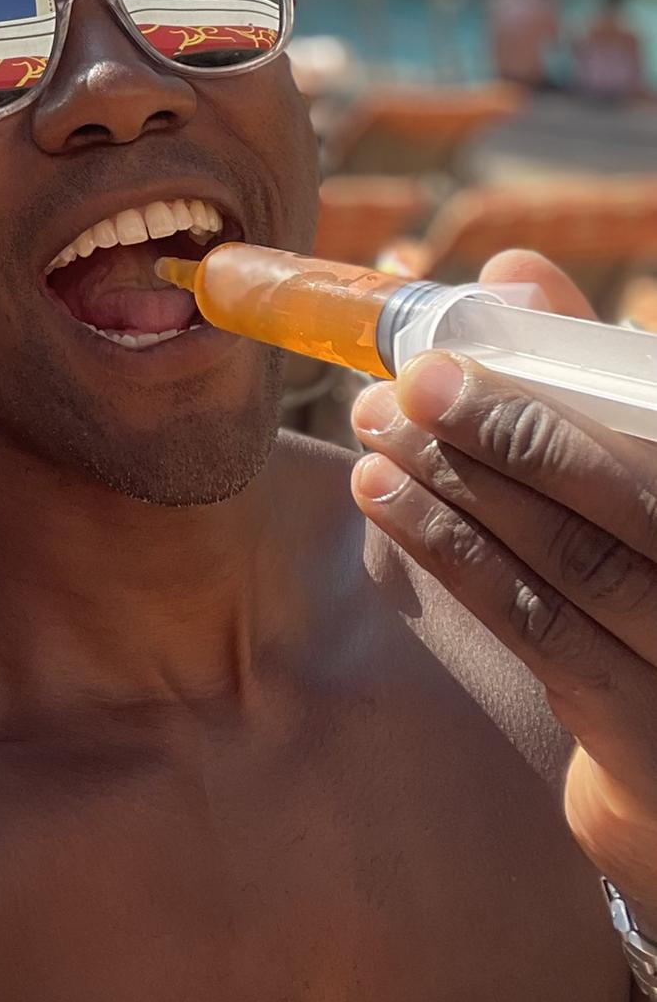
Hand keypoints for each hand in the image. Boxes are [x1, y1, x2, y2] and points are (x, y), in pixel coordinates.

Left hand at [351, 248, 656, 925]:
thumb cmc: (642, 565)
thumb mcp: (626, 461)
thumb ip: (580, 366)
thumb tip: (510, 273)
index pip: (648, 421)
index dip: (544, 385)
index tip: (437, 353)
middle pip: (616, 493)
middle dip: (495, 433)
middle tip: (394, 387)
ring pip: (568, 561)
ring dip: (455, 489)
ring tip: (372, 432)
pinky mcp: (644, 728)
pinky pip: (539, 626)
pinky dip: (455, 555)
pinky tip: (387, 500)